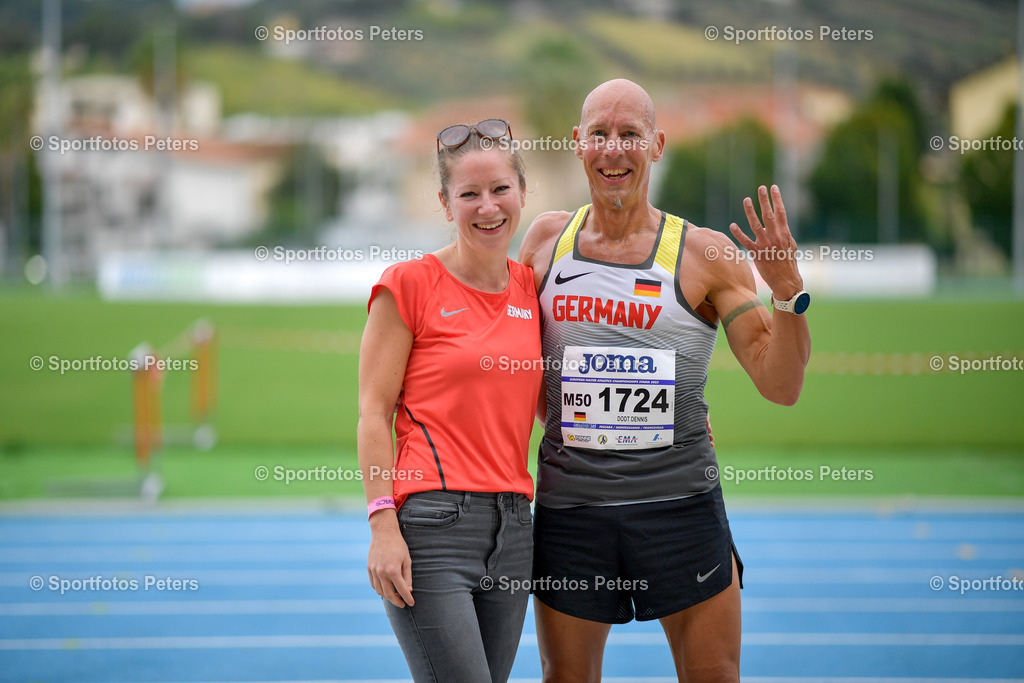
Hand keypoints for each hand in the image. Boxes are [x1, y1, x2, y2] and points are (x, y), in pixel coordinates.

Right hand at [367, 512, 414, 607]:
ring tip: (394, 596)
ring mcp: (374, 571)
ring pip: (379, 591)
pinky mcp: (369, 568)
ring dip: (387, 596)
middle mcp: (382, 573)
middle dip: (396, 601)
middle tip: (402, 604)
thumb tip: (408, 590)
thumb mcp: (407, 560)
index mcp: (393, 570)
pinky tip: (385, 588)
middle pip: (389, 594)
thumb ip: (407, 576)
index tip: (411, 603)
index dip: (407, 598)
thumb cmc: (398, 545)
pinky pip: (373, 584)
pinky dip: (379, 589)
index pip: (402, 590)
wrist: (384, 533)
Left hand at [729, 185, 803, 299]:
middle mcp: (775, 237)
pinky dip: (738, 233)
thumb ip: (782, 233)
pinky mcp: (757, 254)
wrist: (786, 281)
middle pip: (769, 215)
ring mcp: (766, 245)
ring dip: (750, 212)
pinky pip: (746, 242)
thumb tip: (776, 223)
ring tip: (746, 200)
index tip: (773, 187)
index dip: (777, 199)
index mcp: (785, 233)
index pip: (781, 212)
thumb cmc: (788, 262)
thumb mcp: (789, 245)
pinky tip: (732, 225)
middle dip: (765, 200)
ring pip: (756, 225)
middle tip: (761, 188)